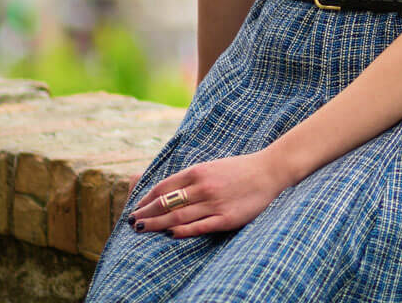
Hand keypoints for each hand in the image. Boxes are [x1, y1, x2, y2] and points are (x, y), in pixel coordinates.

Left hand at [130, 149, 288, 237]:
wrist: (269, 171)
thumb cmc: (238, 169)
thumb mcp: (211, 166)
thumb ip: (190, 178)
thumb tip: (166, 190)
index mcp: (198, 172)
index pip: (163, 187)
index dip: (146, 198)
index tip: (136, 207)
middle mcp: (203, 187)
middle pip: (166, 203)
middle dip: (146, 213)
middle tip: (132, 222)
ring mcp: (214, 203)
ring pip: (178, 216)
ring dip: (157, 224)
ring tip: (142, 229)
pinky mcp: (226, 218)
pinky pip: (199, 227)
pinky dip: (182, 231)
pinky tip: (170, 235)